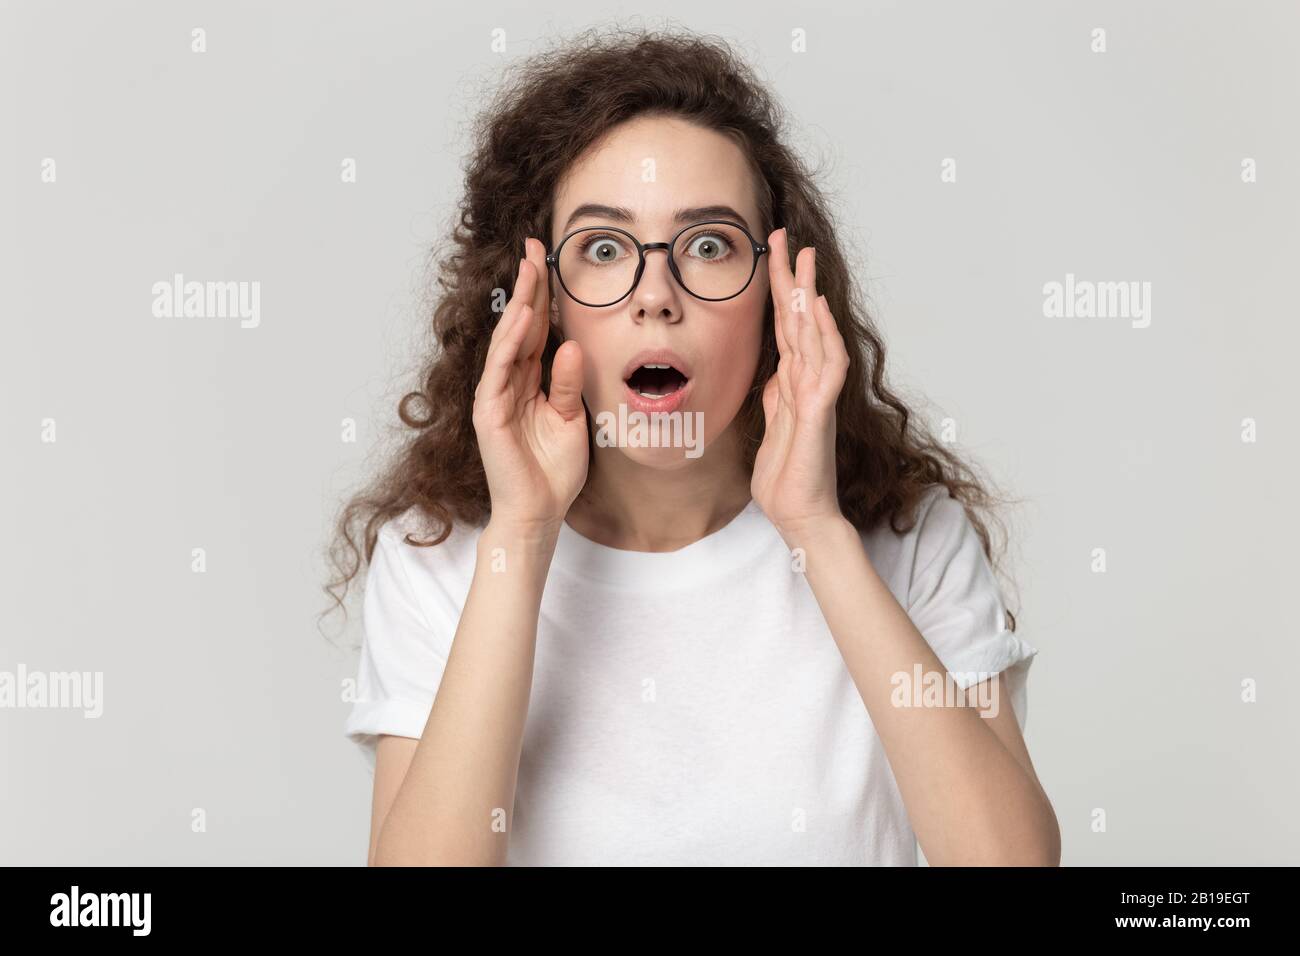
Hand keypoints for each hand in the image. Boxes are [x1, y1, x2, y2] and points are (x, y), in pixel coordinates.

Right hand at [473, 237, 587, 533]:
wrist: (539, 512)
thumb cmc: (553, 471)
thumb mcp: (572, 419)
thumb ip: (569, 383)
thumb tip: (573, 345)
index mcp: (530, 382)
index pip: (537, 330)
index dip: (542, 296)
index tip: (548, 259)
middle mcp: (509, 383)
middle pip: (520, 326)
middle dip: (527, 286)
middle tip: (534, 245)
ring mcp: (495, 395)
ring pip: (507, 340)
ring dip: (518, 303)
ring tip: (529, 269)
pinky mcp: (488, 411)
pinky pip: (500, 368)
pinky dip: (511, 340)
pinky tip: (522, 315)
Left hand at [750, 228, 849, 542]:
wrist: (801, 517)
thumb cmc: (787, 480)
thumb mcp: (771, 430)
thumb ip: (774, 399)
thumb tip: (774, 374)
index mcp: (792, 386)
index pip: (783, 329)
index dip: (777, 292)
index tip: (769, 257)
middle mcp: (807, 383)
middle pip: (798, 321)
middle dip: (790, 278)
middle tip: (784, 237)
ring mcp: (817, 395)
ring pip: (814, 335)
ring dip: (807, 295)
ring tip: (802, 258)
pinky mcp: (820, 412)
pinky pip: (826, 367)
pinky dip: (822, 337)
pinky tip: (816, 310)